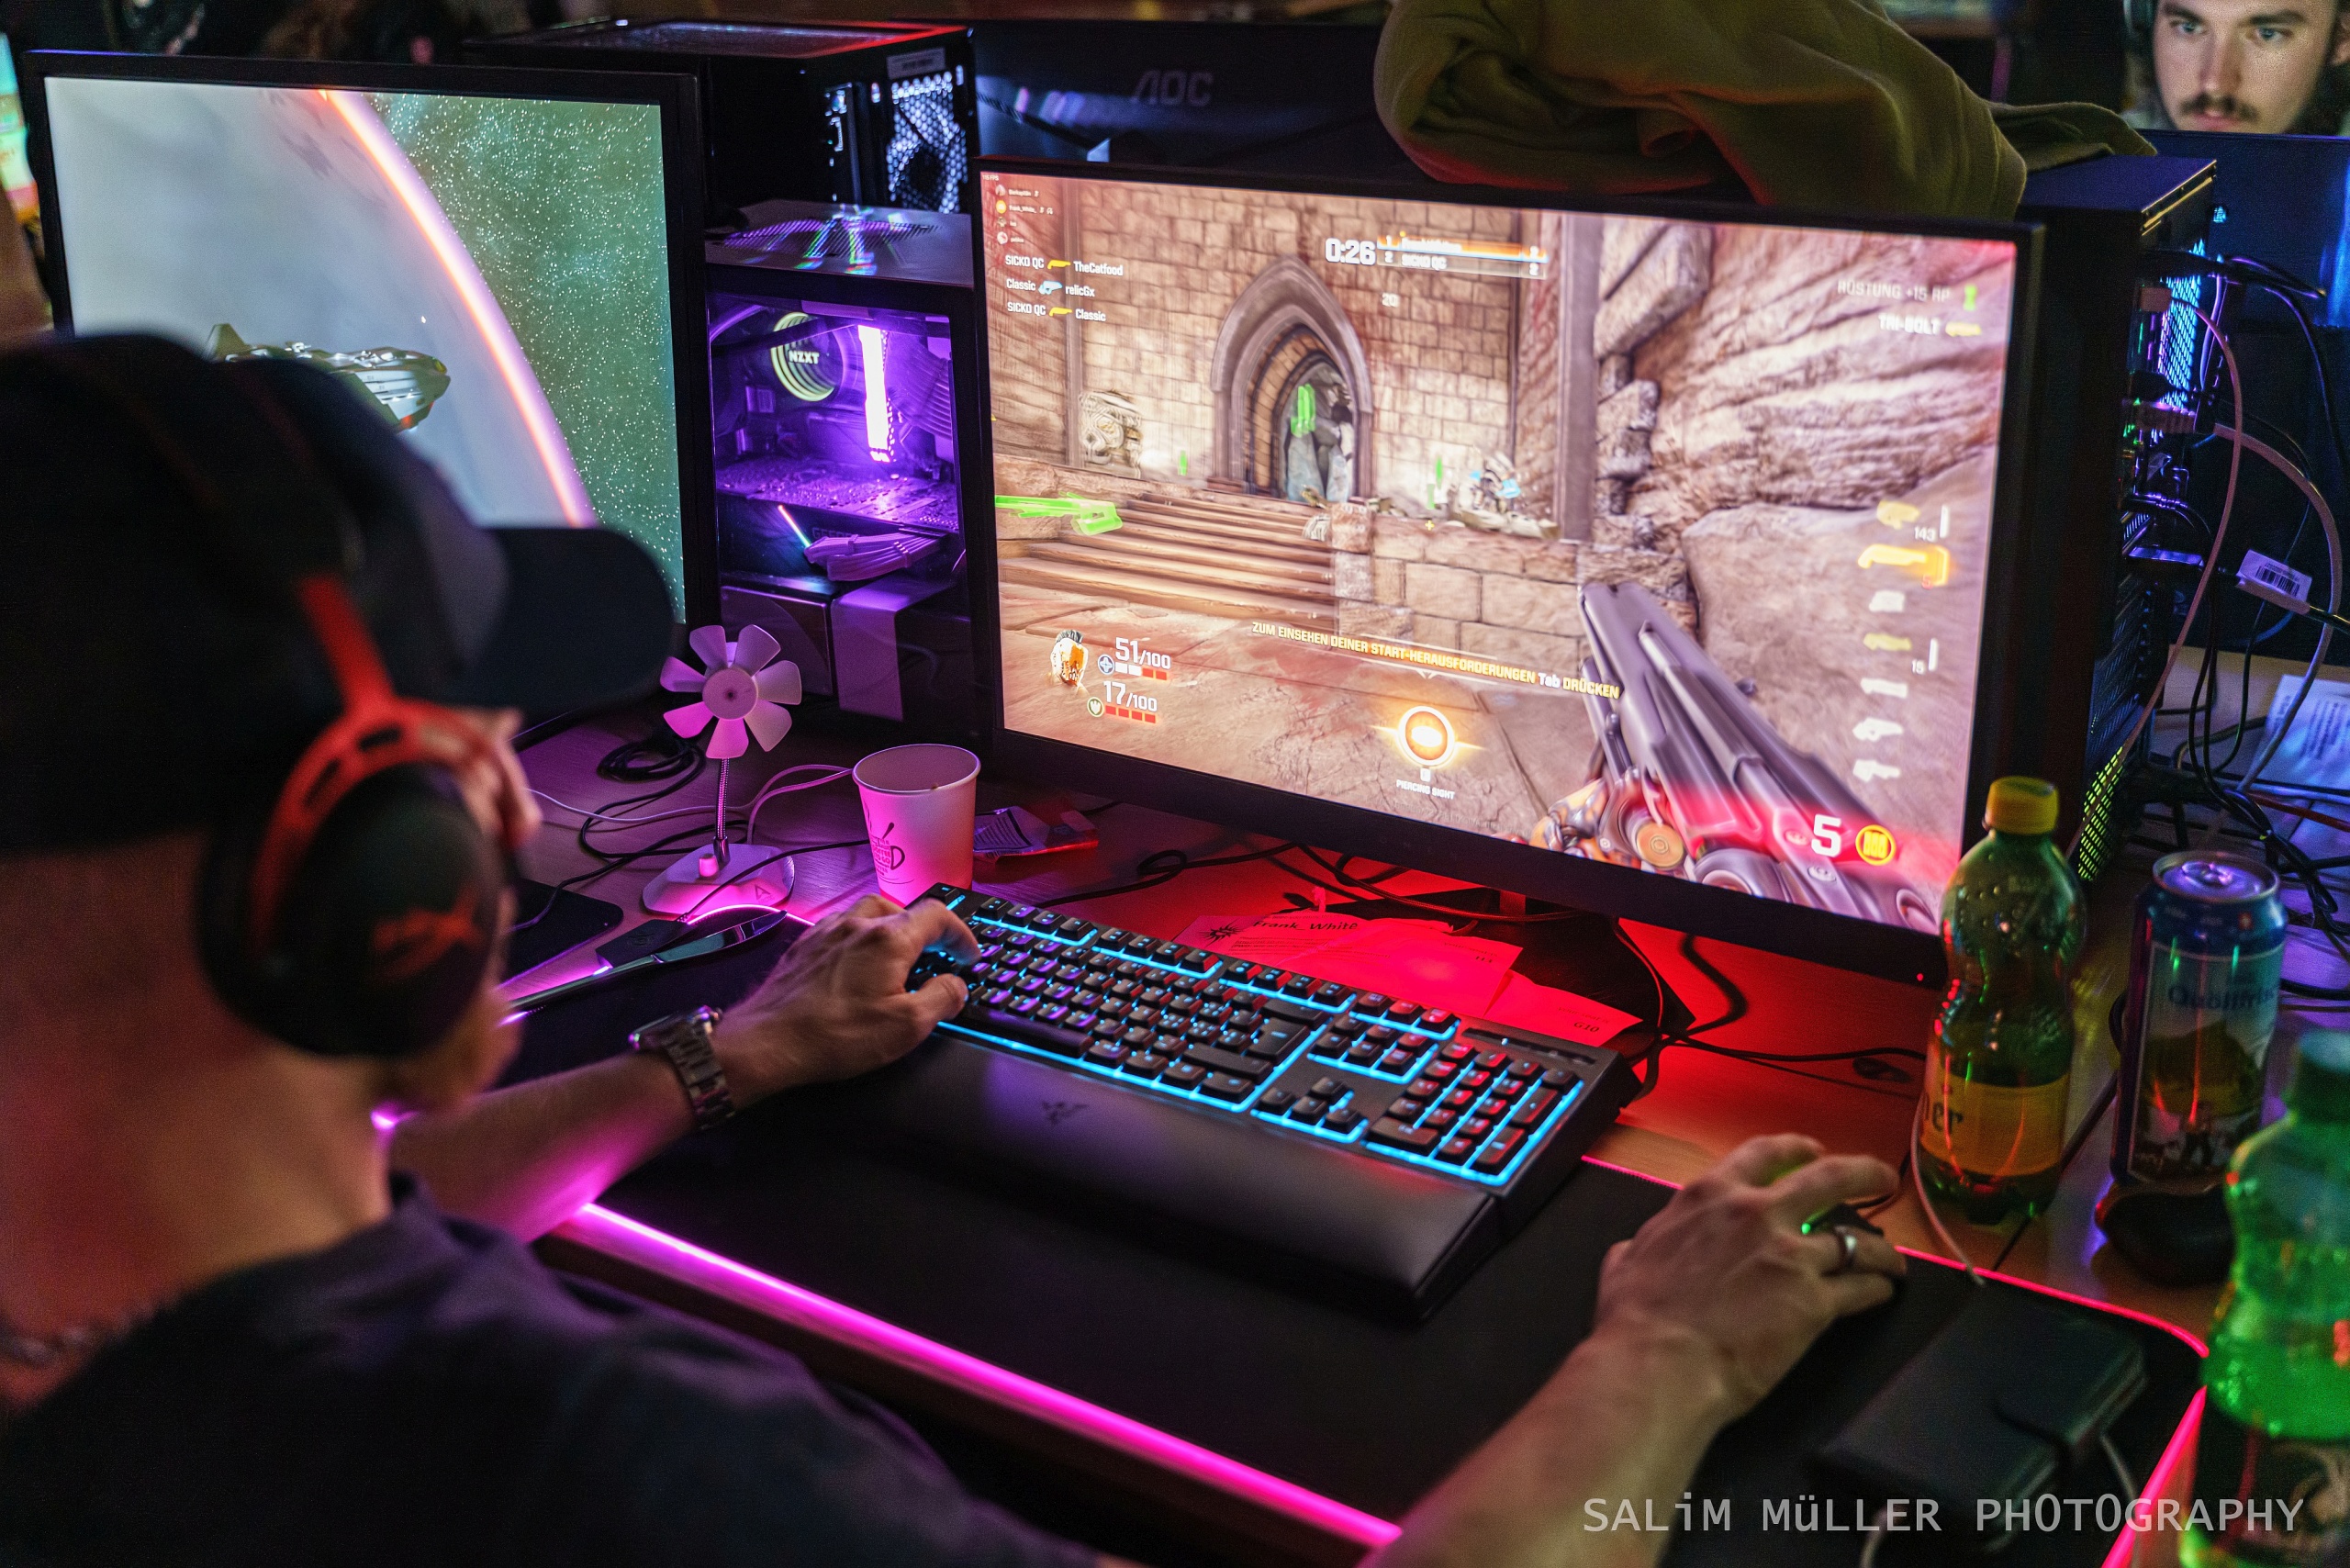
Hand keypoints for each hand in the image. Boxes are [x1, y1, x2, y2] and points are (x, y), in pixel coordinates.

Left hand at [711, 896, 976, 1103]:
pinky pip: (840, 927)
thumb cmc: (835, 1035)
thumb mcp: (907, 1026)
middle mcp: (858, 925)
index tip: (966, 955)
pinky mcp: (804, 946)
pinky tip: (856, 962)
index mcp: (889, 938)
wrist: (768, 1041)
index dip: (959, 934)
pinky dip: (859, 937)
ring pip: (868, 912)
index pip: (937, 916)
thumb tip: (956, 985)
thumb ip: (941, 999)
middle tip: (935, 955)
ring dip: (890, 927)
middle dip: (925, 930)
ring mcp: (827, 932)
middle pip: (902, 908)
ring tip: (897, 954)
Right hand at [1591, 1135, 1902, 1424]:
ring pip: (1855, 1240)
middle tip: (1882, 1181)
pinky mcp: (1815, 1300)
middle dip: (1864, 1174)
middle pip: (1830, 1178)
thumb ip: (1643, 1246)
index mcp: (1710, 1197)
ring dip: (1879, 1249)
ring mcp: (1792, 1255)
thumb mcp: (1625, 1260)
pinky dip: (1876, 1288)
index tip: (1812, 1153)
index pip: (1763, 1154)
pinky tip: (1881, 1294)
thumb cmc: (1637, 1316)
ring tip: (1892, 1260)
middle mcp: (1757, 1214)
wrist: (1660, 1362)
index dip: (1795, 1150)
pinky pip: (1860, 1288)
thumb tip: (1636, 1251)